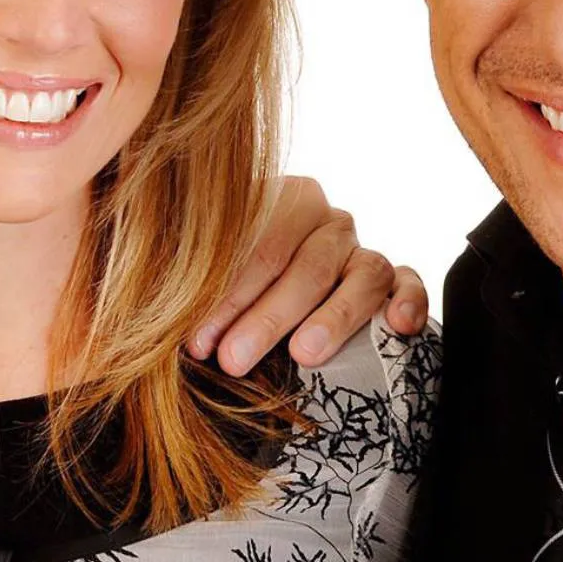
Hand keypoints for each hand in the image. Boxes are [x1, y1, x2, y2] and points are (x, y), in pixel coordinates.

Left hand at [187, 177, 427, 374]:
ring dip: (333, 318)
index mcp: (283, 201)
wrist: (264, 298)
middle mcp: (328, 222)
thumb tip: (152, 303)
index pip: (258, 246)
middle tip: (233, 360)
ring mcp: (363, 251)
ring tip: (303, 355)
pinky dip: (409, 300)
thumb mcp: (198, 272)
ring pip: (362, 275)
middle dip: (266, 317)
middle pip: (305, 266)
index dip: (225, 296)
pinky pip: (409, 283)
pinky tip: (397, 327)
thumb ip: (183, 276)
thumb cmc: (221, 285)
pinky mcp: (394, 282)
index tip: (196, 341)